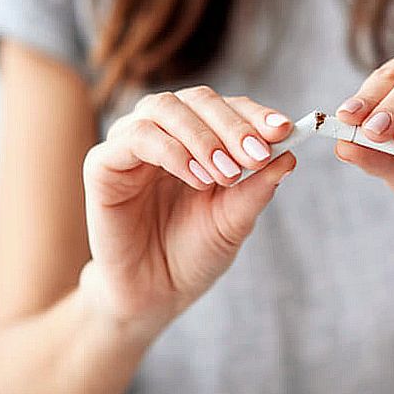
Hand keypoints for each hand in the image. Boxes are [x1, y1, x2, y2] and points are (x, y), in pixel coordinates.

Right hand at [80, 87, 295, 339]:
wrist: (155, 294)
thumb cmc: (194, 253)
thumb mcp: (235, 220)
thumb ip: (257, 187)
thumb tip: (290, 153)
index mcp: (199, 138)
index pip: (228, 107)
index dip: (255, 114)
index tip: (284, 130)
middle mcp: (164, 131)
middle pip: (198, 99)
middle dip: (233, 125)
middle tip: (256, 156)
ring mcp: (131, 144)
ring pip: (165, 108)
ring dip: (203, 137)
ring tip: (226, 174)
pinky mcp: (103, 164)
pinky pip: (135, 137)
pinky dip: (171, 152)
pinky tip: (197, 178)